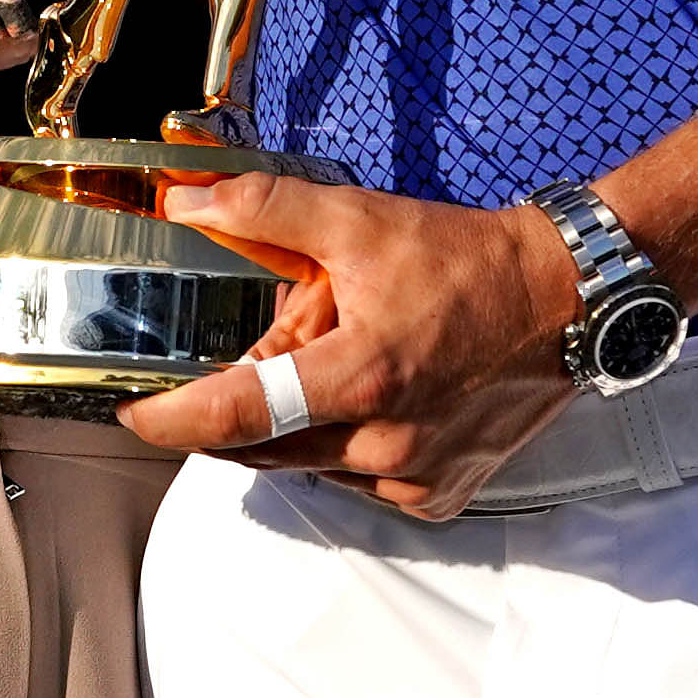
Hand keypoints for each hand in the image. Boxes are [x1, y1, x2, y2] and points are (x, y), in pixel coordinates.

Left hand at [118, 172, 584, 518]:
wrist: (566, 299)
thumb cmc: (469, 262)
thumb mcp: (359, 220)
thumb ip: (264, 208)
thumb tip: (188, 202)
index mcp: (361, 378)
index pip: (238, 415)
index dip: (172, 421)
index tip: (132, 416)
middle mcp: (385, 443)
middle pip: (265, 447)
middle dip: (238, 411)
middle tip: (249, 361)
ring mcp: (414, 477)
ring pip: (310, 466)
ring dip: (297, 427)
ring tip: (338, 362)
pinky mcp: (439, 494)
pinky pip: (359, 481)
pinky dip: (345, 446)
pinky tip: (374, 398)